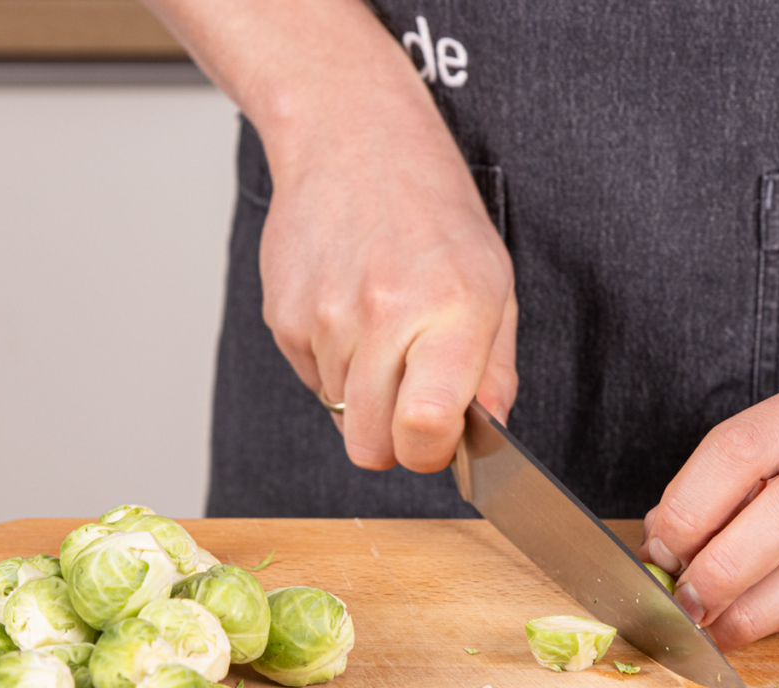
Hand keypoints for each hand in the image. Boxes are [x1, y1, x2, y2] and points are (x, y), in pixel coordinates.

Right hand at [258, 88, 516, 472]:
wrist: (355, 143)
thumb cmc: (435, 215)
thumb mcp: (495, 286)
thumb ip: (495, 370)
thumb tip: (489, 432)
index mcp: (450, 311)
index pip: (425, 427)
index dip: (432, 453)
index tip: (441, 440)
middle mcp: (383, 316)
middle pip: (371, 447)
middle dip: (396, 442)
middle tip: (415, 404)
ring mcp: (325, 319)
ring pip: (342, 416)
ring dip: (366, 396)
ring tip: (386, 334)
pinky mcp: (283, 319)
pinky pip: (313, 382)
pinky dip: (336, 366)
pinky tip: (353, 315)